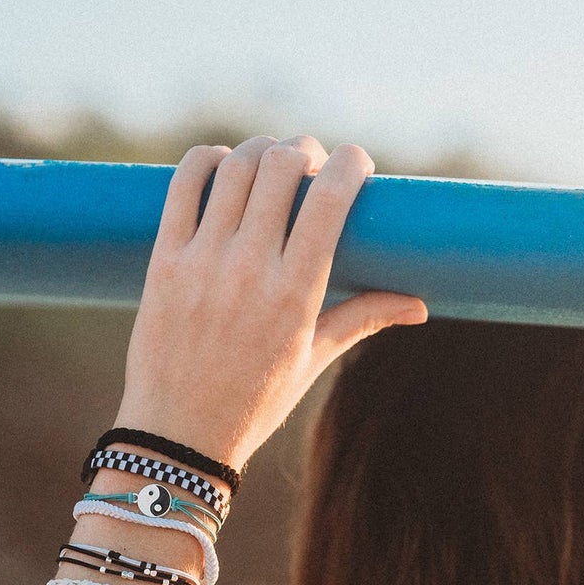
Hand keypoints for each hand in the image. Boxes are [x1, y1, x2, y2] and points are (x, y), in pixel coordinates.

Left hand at [115, 136, 428, 470]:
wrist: (178, 435)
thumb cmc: (253, 402)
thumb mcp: (313, 360)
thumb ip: (363, 319)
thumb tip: (420, 305)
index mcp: (295, 293)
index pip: (330, 199)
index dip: (350, 163)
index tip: (357, 163)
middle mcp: (248, 270)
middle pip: (280, 167)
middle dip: (304, 151)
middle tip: (309, 163)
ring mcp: (201, 262)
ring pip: (234, 167)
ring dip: (259, 150)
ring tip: (269, 163)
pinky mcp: (163, 261)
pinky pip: (182, 185)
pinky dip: (207, 161)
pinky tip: (222, 167)